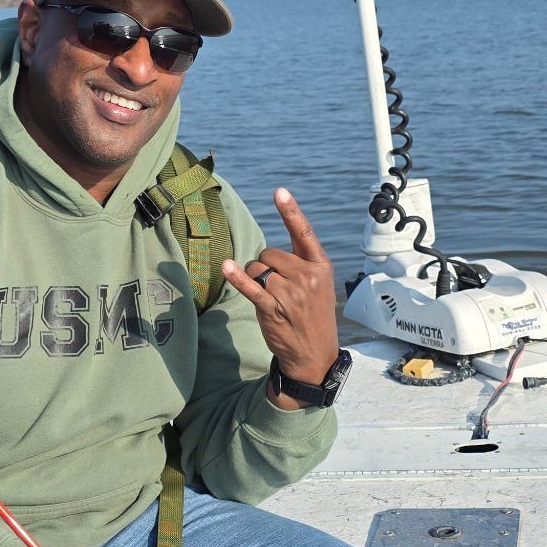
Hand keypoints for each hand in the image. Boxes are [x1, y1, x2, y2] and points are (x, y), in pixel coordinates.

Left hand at [221, 187, 339, 406]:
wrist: (315, 355)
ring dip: (255, 279)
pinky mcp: (272, 308)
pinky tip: (226, 267)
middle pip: (269, 253)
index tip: (279, 191)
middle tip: (279, 289)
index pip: (304, 233)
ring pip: (256, 268)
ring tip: (272, 299)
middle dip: (266, 266)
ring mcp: (290, 293)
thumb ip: (301, 264)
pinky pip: (250, 286)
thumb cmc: (313, 316)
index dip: (290, 211)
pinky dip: (237, 277)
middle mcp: (306, 276)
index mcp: (320, 266)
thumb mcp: (319, 286)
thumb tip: (268, 253)